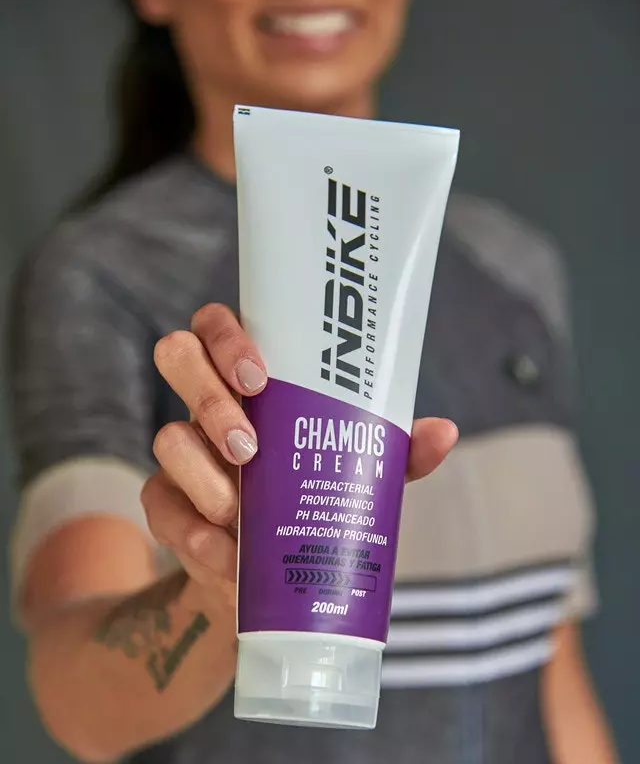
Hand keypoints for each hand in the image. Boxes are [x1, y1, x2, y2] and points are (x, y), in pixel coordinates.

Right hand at [141, 303, 458, 607]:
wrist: (275, 573)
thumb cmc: (316, 498)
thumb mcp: (357, 472)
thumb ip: (393, 451)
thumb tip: (444, 431)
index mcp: (251, 379)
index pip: (218, 324)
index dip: (227, 337)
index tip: (260, 376)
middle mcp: (210, 404)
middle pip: (177, 357)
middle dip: (209, 398)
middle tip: (252, 448)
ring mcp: (184, 454)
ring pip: (165, 437)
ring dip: (204, 475)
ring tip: (241, 512)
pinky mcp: (167, 506)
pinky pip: (159, 506)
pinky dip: (192, 533)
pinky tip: (224, 554)